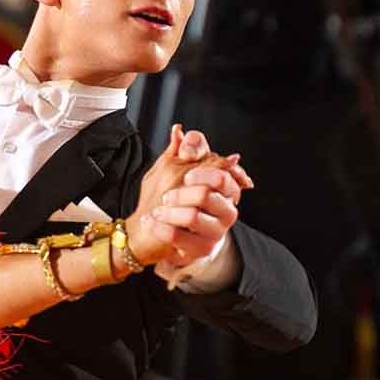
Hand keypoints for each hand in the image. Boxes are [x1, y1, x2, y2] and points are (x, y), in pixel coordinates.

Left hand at [126, 125, 248, 269]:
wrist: (152, 231)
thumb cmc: (165, 197)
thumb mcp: (170, 169)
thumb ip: (179, 150)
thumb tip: (179, 131)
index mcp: (223, 186)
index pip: (222, 171)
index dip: (200, 170)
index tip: (185, 176)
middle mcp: (227, 208)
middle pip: (206, 192)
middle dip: (180, 194)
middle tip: (165, 197)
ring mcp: (217, 230)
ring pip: (193, 216)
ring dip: (169, 213)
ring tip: (158, 212)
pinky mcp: (204, 248)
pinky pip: (180, 236)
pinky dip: (161, 229)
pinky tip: (153, 224)